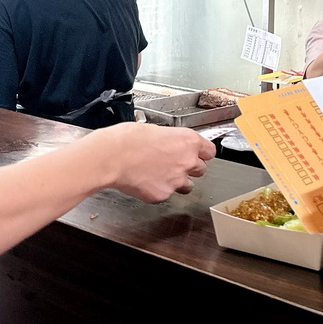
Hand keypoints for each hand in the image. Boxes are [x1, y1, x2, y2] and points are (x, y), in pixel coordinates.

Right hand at [91, 123, 216, 202]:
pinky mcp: (163, 194)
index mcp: (188, 141)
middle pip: (201, 169)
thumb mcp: (156, 129)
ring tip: (160, 174)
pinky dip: (159, 189)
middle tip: (174, 163)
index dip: (203, 153)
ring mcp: (176, 180)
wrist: (112, 157)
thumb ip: (172, 140)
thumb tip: (171, 144)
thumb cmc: (128, 139)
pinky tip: (147, 181)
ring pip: (187, 185)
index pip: (210, 151)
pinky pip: (166, 194)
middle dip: (190, 167)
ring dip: (178, 181)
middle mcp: (187, 161)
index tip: (198, 153)